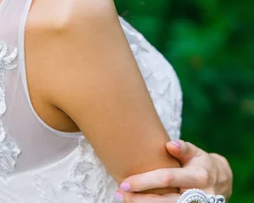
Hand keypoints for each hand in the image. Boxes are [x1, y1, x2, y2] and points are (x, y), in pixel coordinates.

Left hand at [114, 139, 232, 201]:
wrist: (221, 183)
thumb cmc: (202, 163)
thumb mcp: (196, 153)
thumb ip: (183, 148)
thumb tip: (170, 144)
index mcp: (198, 177)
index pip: (167, 179)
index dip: (145, 181)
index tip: (125, 182)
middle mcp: (197, 196)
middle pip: (163, 201)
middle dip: (139, 199)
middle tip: (119, 193)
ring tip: (123, 199)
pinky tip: (136, 202)